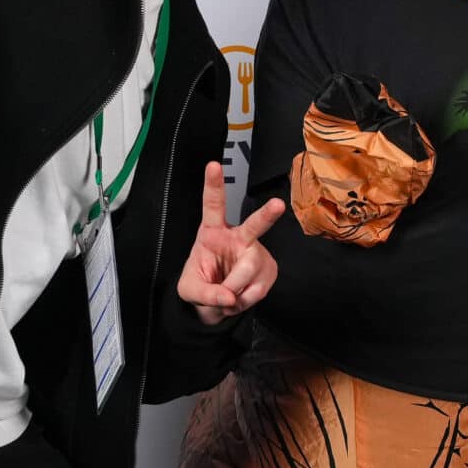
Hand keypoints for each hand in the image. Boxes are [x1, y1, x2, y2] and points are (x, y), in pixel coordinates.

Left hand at [176, 162, 286, 325]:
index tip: (213, 165)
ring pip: (251, 269)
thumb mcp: (190, 290)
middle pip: (254, 225)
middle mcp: (237, 237)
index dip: (213, 184)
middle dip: (267, 215)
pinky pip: (259, 288)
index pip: (213, 205)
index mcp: (212, 232)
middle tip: (277, 205)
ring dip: (237, 289)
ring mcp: (256, 252)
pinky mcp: (268, 269)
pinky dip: (246, 299)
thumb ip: (206, 293)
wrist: (218, 302)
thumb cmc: (201, 283)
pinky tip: (240, 295)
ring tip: (227, 295)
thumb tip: (229, 296)